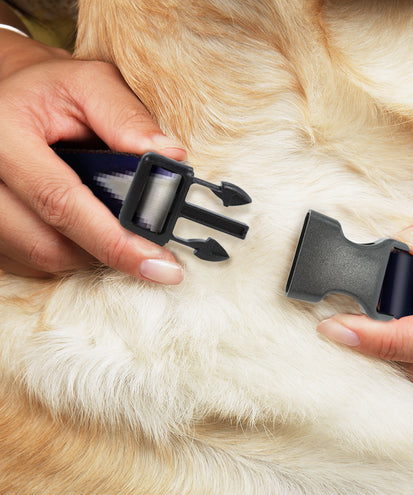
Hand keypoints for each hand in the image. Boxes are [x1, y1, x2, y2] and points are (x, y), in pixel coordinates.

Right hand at [0, 30, 185, 282]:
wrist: (9, 96)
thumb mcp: (91, 85)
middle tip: (147, 248)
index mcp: (3, 135)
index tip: (160, 266)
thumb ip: (128, 118)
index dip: (115, 241)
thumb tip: (171, 157)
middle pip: (49, 245)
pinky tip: (83, 228)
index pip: (61, 202)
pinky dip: (67, 252)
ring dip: (88, 252)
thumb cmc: (51, 90)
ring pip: (41, 258)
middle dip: (107, 251)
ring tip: (111, 224)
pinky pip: (30, 261)